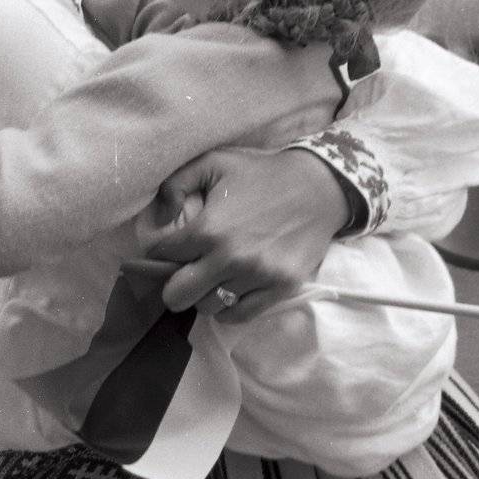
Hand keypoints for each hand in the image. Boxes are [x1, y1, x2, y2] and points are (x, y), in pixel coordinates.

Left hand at [136, 146, 350, 322]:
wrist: (317, 187)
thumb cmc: (260, 173)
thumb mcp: (213, 162)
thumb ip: (175, 184)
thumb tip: (160, 218)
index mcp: (208, 228)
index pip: (162, 254)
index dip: (160, 250)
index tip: (169, 248)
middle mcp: (229, 258)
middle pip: (177, 295)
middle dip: (174, 283)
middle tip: (186, 271)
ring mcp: (255, 276)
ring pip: (207, 307)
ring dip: (204, 294)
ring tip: (213, 277)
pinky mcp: (278, 289)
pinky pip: (239, 316)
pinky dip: (229, 307)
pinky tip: (230, 289)